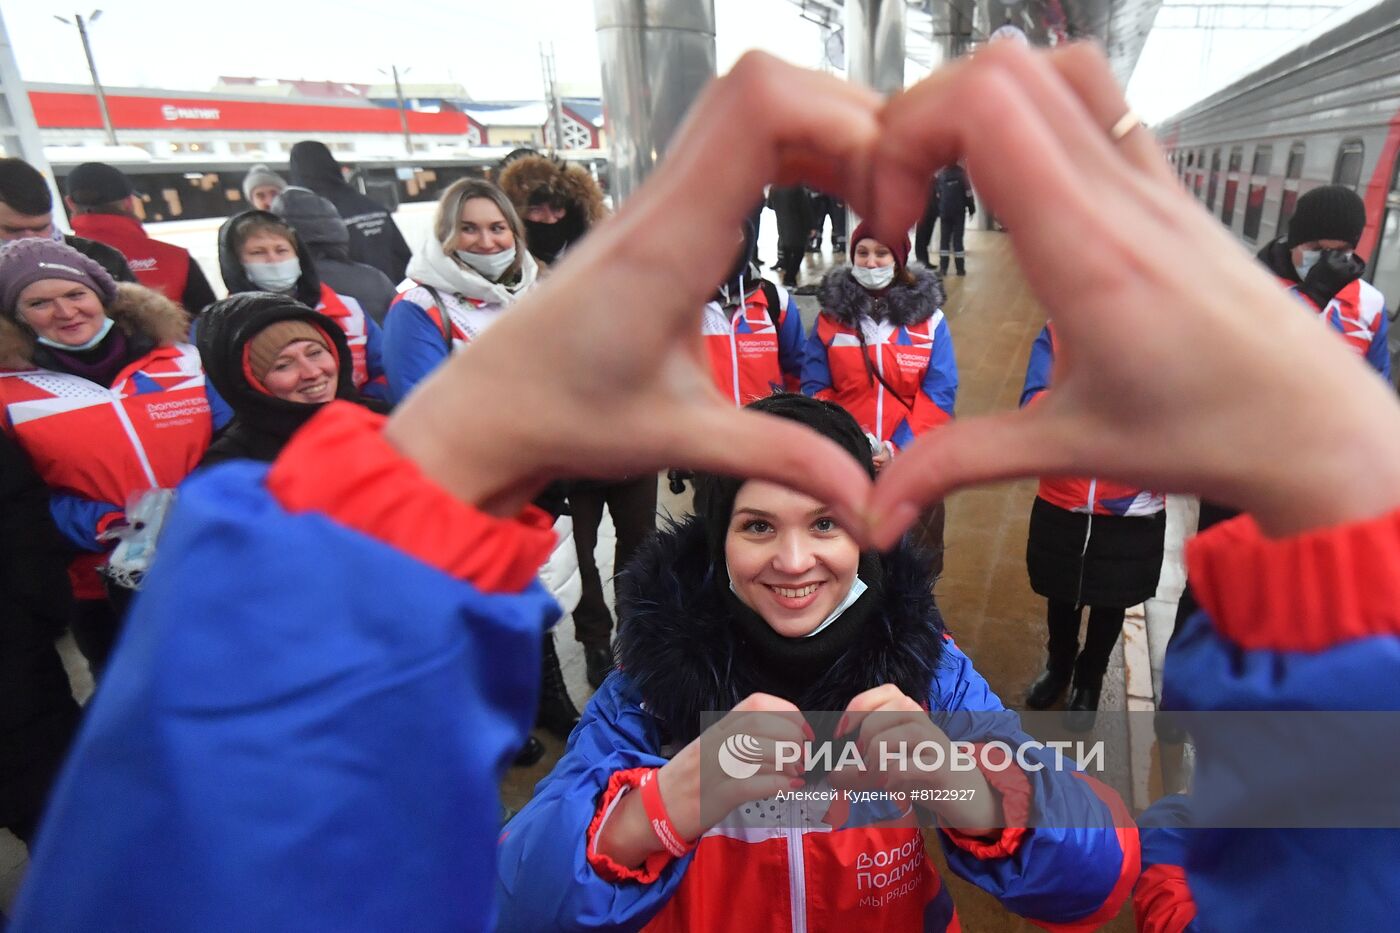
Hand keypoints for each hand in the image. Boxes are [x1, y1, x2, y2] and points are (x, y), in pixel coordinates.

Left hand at [385, 55, 884, 524]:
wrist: (491, 407)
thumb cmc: (568, 415)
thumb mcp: (684, 441)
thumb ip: (781, 458)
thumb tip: (866, 496)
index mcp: (669, 244)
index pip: (759, 110)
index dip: (844, 124)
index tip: (887, 197)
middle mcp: (663, 202)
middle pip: (765, 84)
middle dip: (851, 121)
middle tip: (894, 203)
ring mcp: (659, 197)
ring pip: (750, 103)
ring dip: (824, 131)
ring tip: (871, 205)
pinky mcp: (662, 210)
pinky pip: (735, 140)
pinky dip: (795, 150)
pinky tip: (825, 206)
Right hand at [660, 693, 810, 841]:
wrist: (659, 806)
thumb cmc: (694, 778)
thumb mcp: (716, 747)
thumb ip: (746, 739)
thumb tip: (788, 738)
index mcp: (719, 727)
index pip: (756, 703)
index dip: (787, 713)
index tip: (804, 731)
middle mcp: (715, 742)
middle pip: (759, 725)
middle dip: (790, 737)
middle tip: (802, 756)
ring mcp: (714, 768)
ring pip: (754, 750)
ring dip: (786, 760)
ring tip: (796, 772)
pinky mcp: (716, 796)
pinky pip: (749, 785)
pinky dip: (776, 784)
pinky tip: (789, 787)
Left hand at [838, 685, 999, 832]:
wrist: (969, 795)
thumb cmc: (924, 774)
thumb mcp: (888, 767)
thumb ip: (859, 770)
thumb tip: (831, 775)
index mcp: (908, 711)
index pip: (877, 695)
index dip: (854, 711)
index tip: (842, 735)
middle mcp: (922, 720)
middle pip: (878, 720)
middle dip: (863, 745)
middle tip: (864, 766)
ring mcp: (934, 743)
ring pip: (892, 739)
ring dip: (875, 762)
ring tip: (877, 777)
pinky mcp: (942, 768)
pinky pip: (906, 767)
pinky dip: (891, 779)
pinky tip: (892, 786)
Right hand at [862, 42, 1399, 541]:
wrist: (1311, 424)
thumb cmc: (1210, 430)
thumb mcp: (1067, 448)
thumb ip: (956, 465)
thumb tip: (880, 508)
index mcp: (1087, 250)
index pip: (983, 109)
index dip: (905, 141)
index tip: (890, 220)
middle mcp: (1118, 195)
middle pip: (1001, 69)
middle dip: (919, 121)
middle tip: (902, 202)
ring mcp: (1146, 180)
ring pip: (1051, 66)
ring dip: (977, 102)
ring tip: (947, 178)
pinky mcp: (1161, 185)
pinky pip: (1095, 96)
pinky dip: (1033, 105)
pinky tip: (1012, 175)